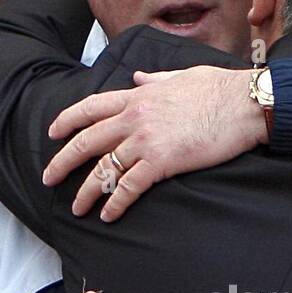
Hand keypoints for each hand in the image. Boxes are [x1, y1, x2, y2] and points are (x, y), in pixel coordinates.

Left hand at [43, 65, 266, 220]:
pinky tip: (108, 216)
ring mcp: (146, 140)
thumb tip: (139, 78)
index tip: (53, 133)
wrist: (243, 103)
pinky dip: (115, 203)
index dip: (68, 120)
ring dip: (86, 191)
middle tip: (49, 178)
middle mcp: (134, 117)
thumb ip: (155, 80)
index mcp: (138, 96)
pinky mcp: (161, 161)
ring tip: (77, 208)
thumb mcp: (181, 76)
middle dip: (63, 161)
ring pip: (104, 168)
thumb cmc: (219, 89)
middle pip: (87, 141)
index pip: (91, 107)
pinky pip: (129, 186)